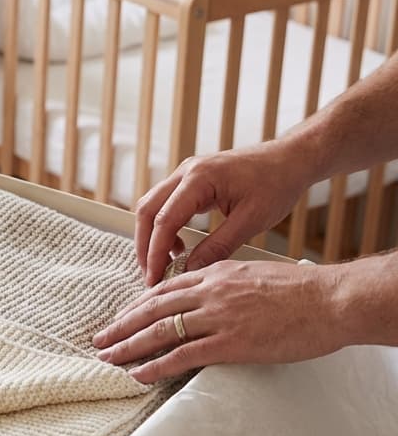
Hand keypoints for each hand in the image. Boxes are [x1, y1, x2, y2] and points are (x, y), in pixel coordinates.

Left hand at [91, 260, 343, 383]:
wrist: (330, 300)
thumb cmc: (302, 290)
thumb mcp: (255, 275)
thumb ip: (227, 284)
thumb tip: (212, 298)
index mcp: (215, 274)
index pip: (164, 289)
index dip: (138, 306)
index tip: (121, 317)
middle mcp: (209, 292)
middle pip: (152, 308)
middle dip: (121, 325)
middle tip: (99, 338)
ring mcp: (218, 317)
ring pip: (160, 331)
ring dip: (128, 346)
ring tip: (108, 357)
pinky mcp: (230, 343)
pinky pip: (182, 355)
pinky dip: (156, 366)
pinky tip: (139, 374)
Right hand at [135, 142, 310, 285]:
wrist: (290, 159)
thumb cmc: (276, 182)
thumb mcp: (251, 221)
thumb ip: (218, 246)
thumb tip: (191, 269)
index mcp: (199, 178)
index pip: (164, 220)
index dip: (156, 252)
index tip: (155, 276)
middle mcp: (186, 172)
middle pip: (147, 211)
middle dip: (145, 245)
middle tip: (152, 274)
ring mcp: (186, 174)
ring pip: (152, 207)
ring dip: (152, 236)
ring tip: (164, 264)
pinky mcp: (191, 181)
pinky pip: (166, 205)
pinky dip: (165, 228)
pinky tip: (179, 246)